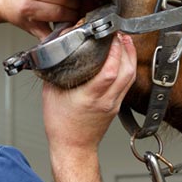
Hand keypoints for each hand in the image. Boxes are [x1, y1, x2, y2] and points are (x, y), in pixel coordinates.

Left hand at [0, 0, 79, 39]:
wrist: (5, 2)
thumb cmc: (18, 14)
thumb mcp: (32, 29)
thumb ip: (49, 36)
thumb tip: (67, 37)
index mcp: (28, 8)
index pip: (59, 12)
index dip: (71, 17)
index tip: (75, 20)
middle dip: (75, 6)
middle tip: (76, 12)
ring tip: (72, 4)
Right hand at [42, 33, 136, 154]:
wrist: (73, 147)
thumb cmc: (61, 125)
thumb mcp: (50, 93)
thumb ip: (55, 70)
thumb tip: (58, 50)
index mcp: (89, 97)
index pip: (109, 71)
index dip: (114, 51)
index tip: (110, 37)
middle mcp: (105, 100)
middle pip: (126, 72)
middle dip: (126, 48)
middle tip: (119, 34)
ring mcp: (113, 103)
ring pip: (131, 77)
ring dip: (130, 56)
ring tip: (124, 41)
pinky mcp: (116, 105)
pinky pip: (128, 83)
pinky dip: (128, 67)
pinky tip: (123, 58)